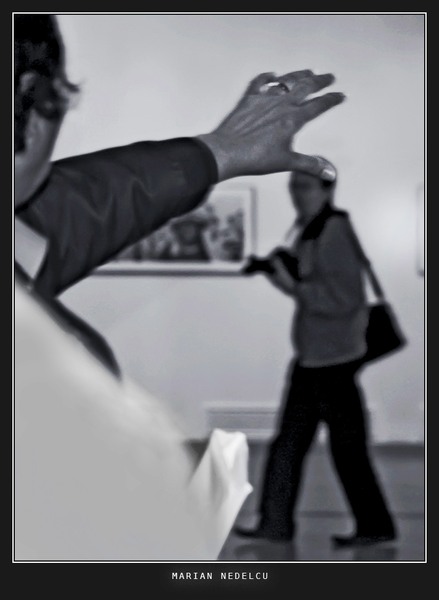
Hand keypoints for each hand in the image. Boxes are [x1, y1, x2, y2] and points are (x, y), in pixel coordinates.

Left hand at [197, 70, 344, 180]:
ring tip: (309, 72)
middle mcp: (281, 104)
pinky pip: (260, 82)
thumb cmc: (255, 159)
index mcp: (293, 119)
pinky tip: (272, 75)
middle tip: (330, 77)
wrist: (226, 152)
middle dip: (320, 81)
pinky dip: (267, 77)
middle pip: (305, 87)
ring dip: (299, 75)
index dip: (331, 100)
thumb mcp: (286, 163)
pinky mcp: (248, 99)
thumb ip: (310, 165)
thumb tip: (330, 173)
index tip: (341, 95)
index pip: (318, 105)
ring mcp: (264, 99)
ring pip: (286, 81)